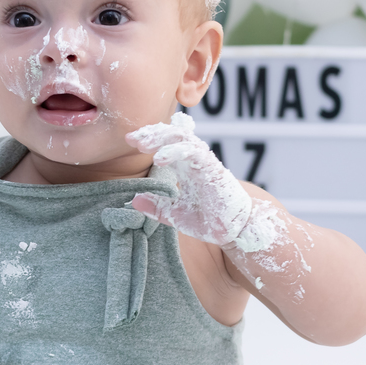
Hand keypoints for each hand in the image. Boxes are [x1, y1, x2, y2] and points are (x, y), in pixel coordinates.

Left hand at [125, 112, 251, 246]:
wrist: (236, 231)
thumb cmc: (209, 220)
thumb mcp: (175, 215)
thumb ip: (156, 207)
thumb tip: (134, 200)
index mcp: (185, 166)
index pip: (166, 143)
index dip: (148, 138)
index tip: (129, 140)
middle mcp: (194, 160)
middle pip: (172, 135)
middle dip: (152, 133)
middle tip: (132, 138)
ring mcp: (204, 162)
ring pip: (183, 138)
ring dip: (162, 138)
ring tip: (144, 145)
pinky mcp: (213, 169)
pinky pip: (194, 152)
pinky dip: (176, 152)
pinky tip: (160, 159)